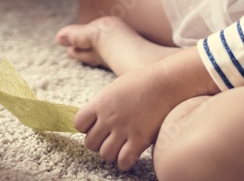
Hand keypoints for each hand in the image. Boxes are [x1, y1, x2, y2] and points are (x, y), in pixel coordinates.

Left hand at [77, 48, 217, 170]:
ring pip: (105, 154)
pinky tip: (129, 155)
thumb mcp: (116, 87)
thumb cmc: (142, 81)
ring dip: (111, 153)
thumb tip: (97, 114)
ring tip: (120, 147)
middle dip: (98, 142)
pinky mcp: (139, 139)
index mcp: (100, 103)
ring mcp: (123, 129)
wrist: (165, 82)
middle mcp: (108, 118)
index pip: (79, 123)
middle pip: (90, 143)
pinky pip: (123, 161)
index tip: (97, 126)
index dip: (86, 127)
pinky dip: (124, 162)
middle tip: (109, 138)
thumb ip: (104, 102)